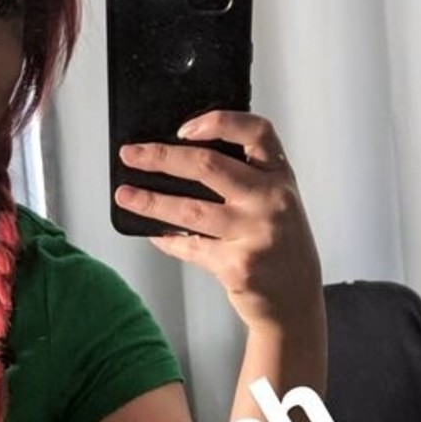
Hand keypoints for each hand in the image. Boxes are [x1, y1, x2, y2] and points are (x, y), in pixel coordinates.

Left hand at [113, 110, 322, 330]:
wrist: (295, 300)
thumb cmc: (281, 246)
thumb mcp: (277, 201)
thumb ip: (246, 178)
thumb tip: (180, 161)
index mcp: (280, 176)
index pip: (256, 131)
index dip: (218, 122)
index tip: (183, 129)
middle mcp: (272, 200)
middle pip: (208, 165)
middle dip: (160, 157)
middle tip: (131, 155)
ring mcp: (255, 234)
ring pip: (190, 210)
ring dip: (150, 201)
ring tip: (125, 195)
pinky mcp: (238, 266)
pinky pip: (190, 247)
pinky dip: (166, 240)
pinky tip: (154, 234)